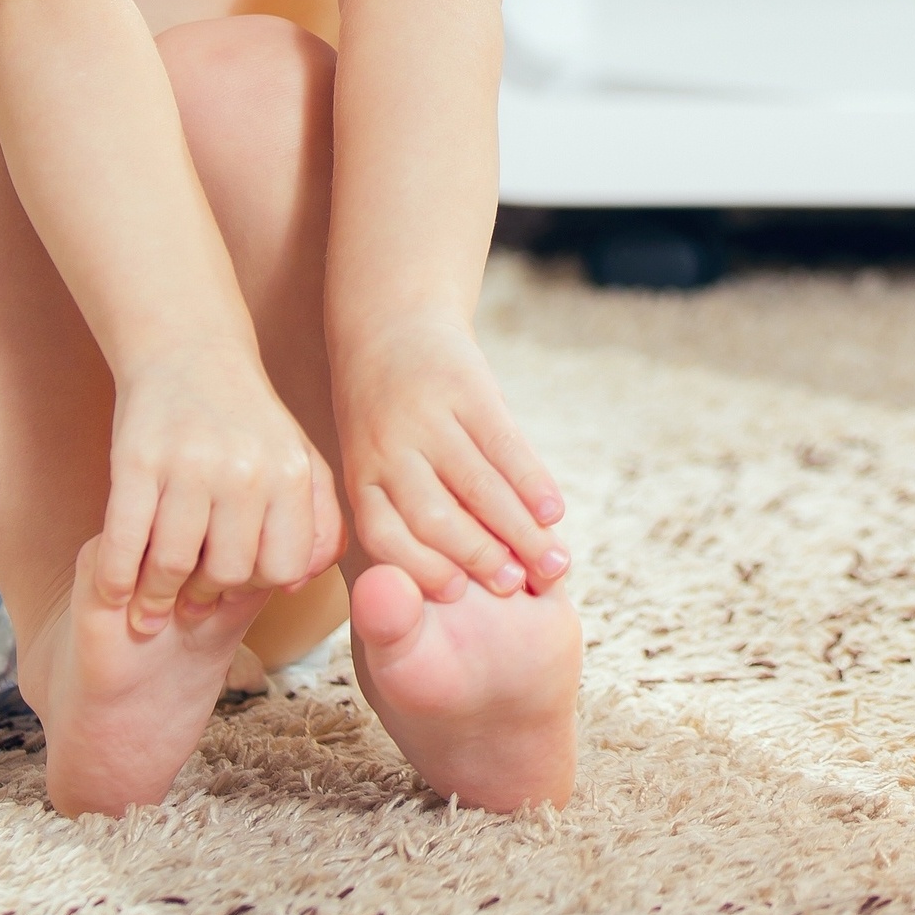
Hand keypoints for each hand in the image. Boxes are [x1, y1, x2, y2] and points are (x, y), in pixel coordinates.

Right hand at [96, 345, 342, 634]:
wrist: (190, 350)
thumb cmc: (246, 418)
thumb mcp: (298, 456)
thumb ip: (316, 519)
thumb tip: (299, 585)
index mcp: (290, 471)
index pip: (282, 568)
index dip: (256, 586)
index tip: (233, 583)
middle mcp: (245, 469)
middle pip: (227, 572)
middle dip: (204, 594)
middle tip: (187, 595)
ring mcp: (190, 465)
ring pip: (174, 566)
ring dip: (155, 597)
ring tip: (149, 601)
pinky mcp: (137, 461)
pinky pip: (124, 544)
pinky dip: (116, 580)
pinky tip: (116, 590)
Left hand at [334, 317, 567, 600]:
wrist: (392, 320)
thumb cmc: (385, 413)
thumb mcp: (369, 459)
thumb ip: (399, 511)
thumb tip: (447, 582)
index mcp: (360, 474)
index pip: (387, 536)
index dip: (422, 569)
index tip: (459, 594)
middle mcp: (390, 448)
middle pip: (436, 517)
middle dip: (480, 557)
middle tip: (517, 588)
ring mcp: (430, 416)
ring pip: (478, 485)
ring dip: (518, 529)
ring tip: (552, 563)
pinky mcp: (468, 387)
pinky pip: (505, 444)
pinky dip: (532, 480)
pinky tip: (554, 510)